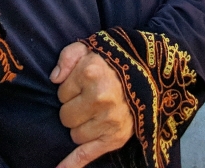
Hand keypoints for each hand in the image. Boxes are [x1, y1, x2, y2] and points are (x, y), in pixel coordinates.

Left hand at [51, 43, 133, 167]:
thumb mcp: (89, 47)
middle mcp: (100, 97)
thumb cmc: (114, 62)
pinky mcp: (116, 137)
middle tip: (89, 99)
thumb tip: (54, 79)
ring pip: (75, 134)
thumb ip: (67, 57)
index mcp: (90, 73)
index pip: (61, 93)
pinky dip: (72, 164)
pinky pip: (87, 154)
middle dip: (73, 109)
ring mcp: (109, 120)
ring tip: (97, 113)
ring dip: (80, 126)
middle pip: (65, 116)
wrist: (150, 75)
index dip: (70, 89)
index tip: (83, 84)